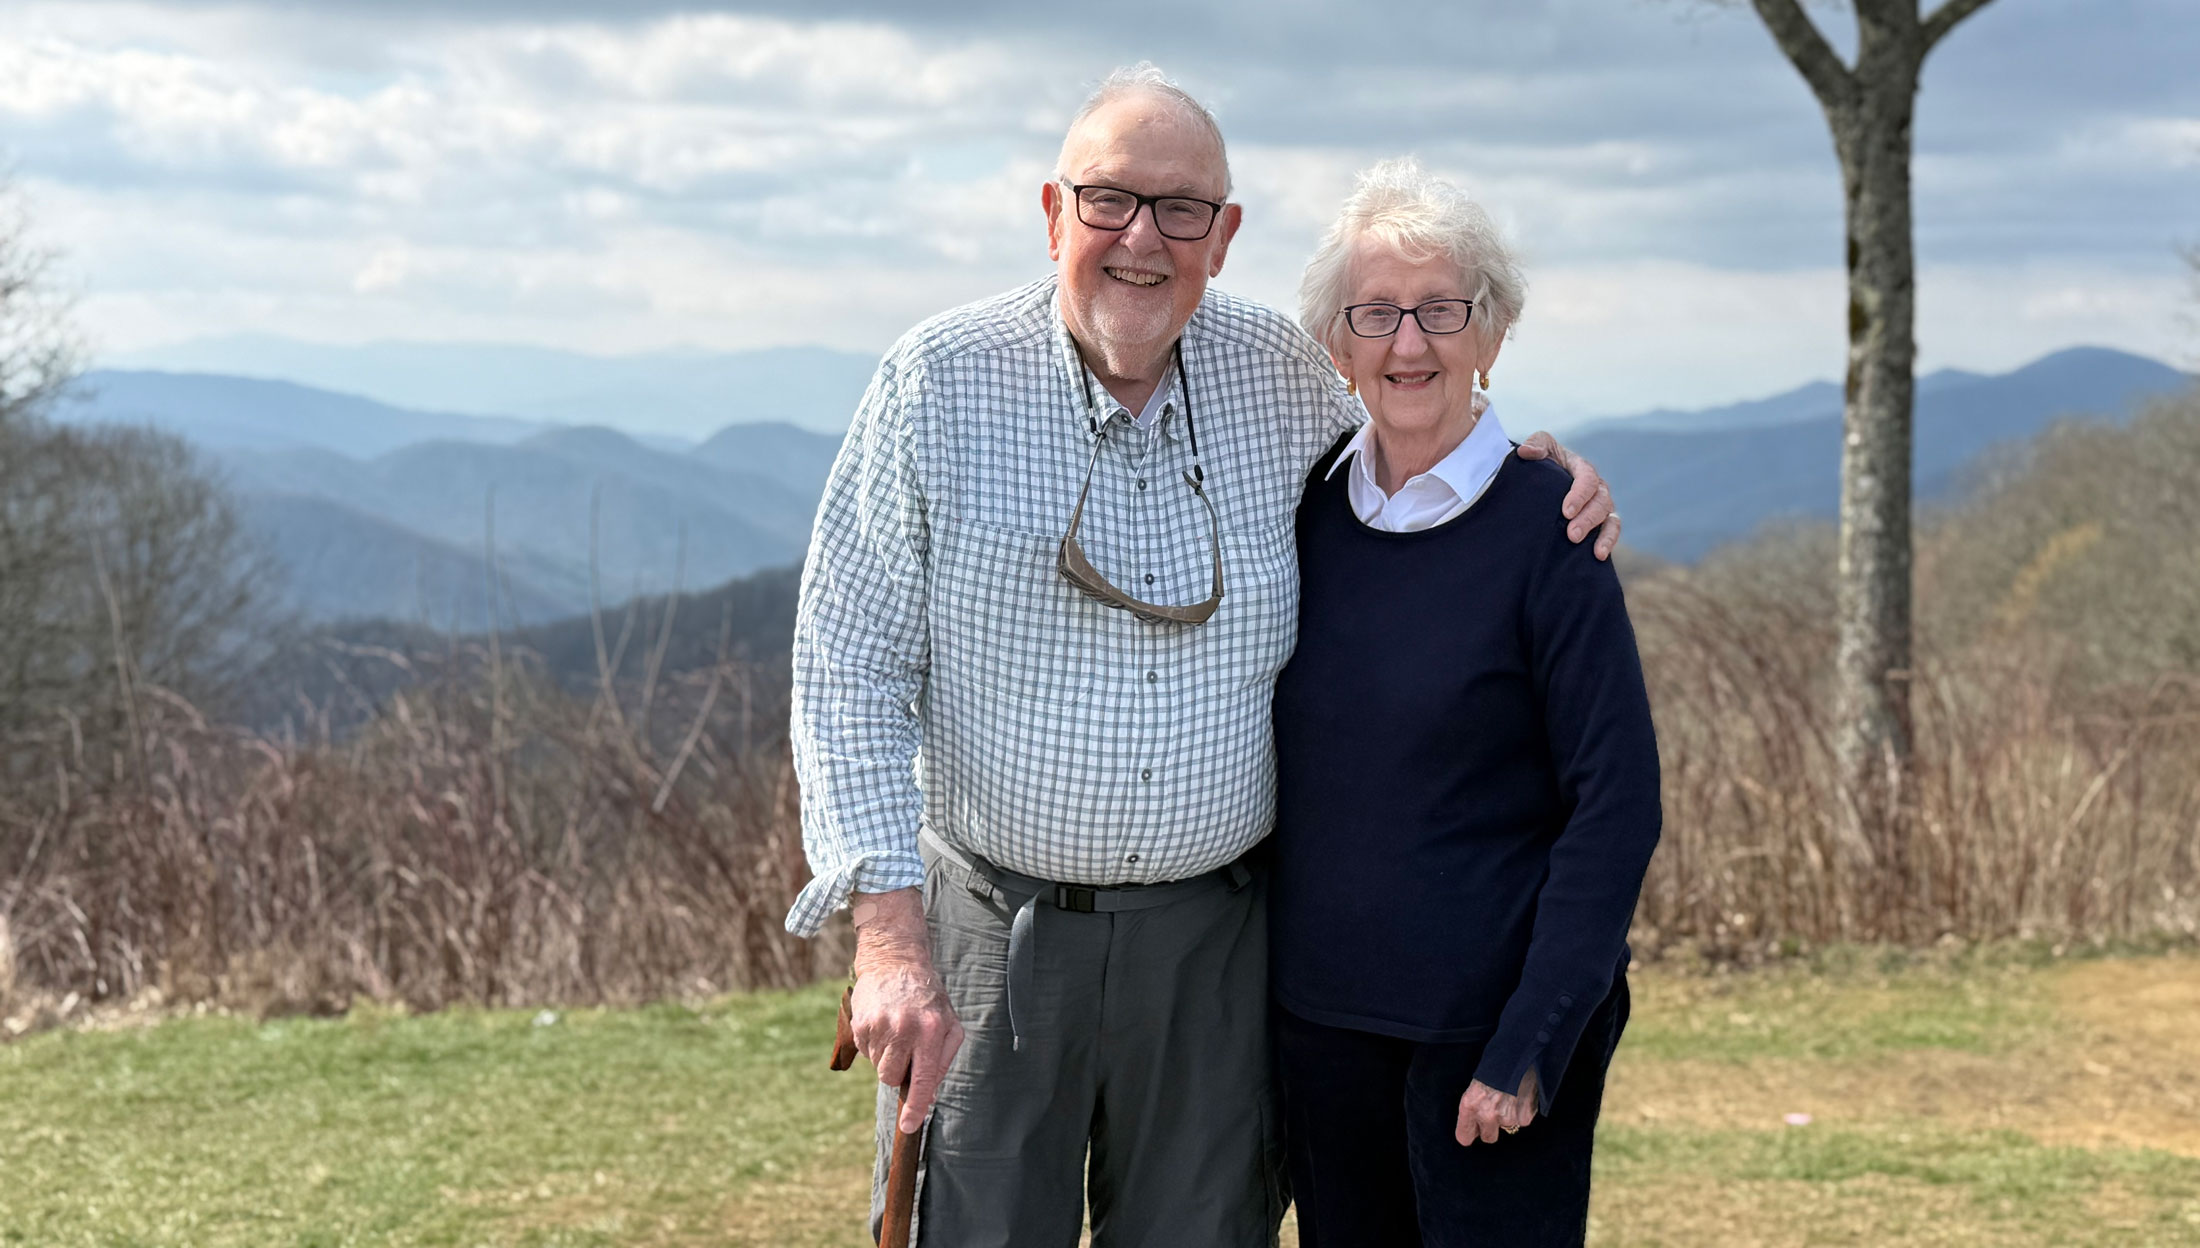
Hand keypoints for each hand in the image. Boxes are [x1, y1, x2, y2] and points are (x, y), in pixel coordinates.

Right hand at [849, 888, 964, 1134]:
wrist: (896, 962)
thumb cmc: (928, 999)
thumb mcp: (949, 1025)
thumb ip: (941, 1061)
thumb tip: (927, 1097)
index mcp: (931, 1031)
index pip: (924, 1079)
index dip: (916, 1106)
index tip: (909, 1126)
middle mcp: (904, 1029)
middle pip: (892, 1078)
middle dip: (898, 1072)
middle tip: (906, 1048)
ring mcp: (879, 1026)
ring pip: (877, 1067)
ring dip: (886, 1057)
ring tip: (896, 1031)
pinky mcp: (860, 1023)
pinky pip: (865, 1052)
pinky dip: (874, 1045)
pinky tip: (883, 1024)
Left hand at [1455, 1068, 1539, 1145]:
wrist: (1518, 1052)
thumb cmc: (1495, 1063)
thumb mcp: (1475, 1084)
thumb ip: (1474, 1106)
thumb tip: (1475, 1124)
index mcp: (1469, 1105)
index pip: (1464, 1136)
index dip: (1469, 1134)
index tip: (1471, 1133)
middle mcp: (1486, 1114)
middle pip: (1488, 1138)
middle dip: (1491, 1128)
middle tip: (1495, 1112)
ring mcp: (1507, 1117)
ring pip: (1507, 1127)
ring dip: (1509, 1116)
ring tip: (1510, 1095)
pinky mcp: (1524, 1116)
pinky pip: (1522, 1121)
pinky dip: (1523, 1112)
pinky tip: (1521, 1095)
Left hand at [1516, 432, 1619, 560]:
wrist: (1540, 482)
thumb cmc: (1541, 462)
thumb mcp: (1539, 448)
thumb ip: (1535, 445)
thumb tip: (1526, 452)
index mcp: (1581, 468)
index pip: (1587, 478)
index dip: (1579, 495)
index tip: (1565, 511)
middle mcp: (1596, 487)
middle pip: (1601, 501)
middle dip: (1587, 519)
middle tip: (1571, 534)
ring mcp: (1599, 505)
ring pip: (1609, 518)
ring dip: (1602, 534)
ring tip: (1591, 549)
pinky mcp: (1599, 522)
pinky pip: (1611, 531)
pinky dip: (1608, 542)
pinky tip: (1600, 556)